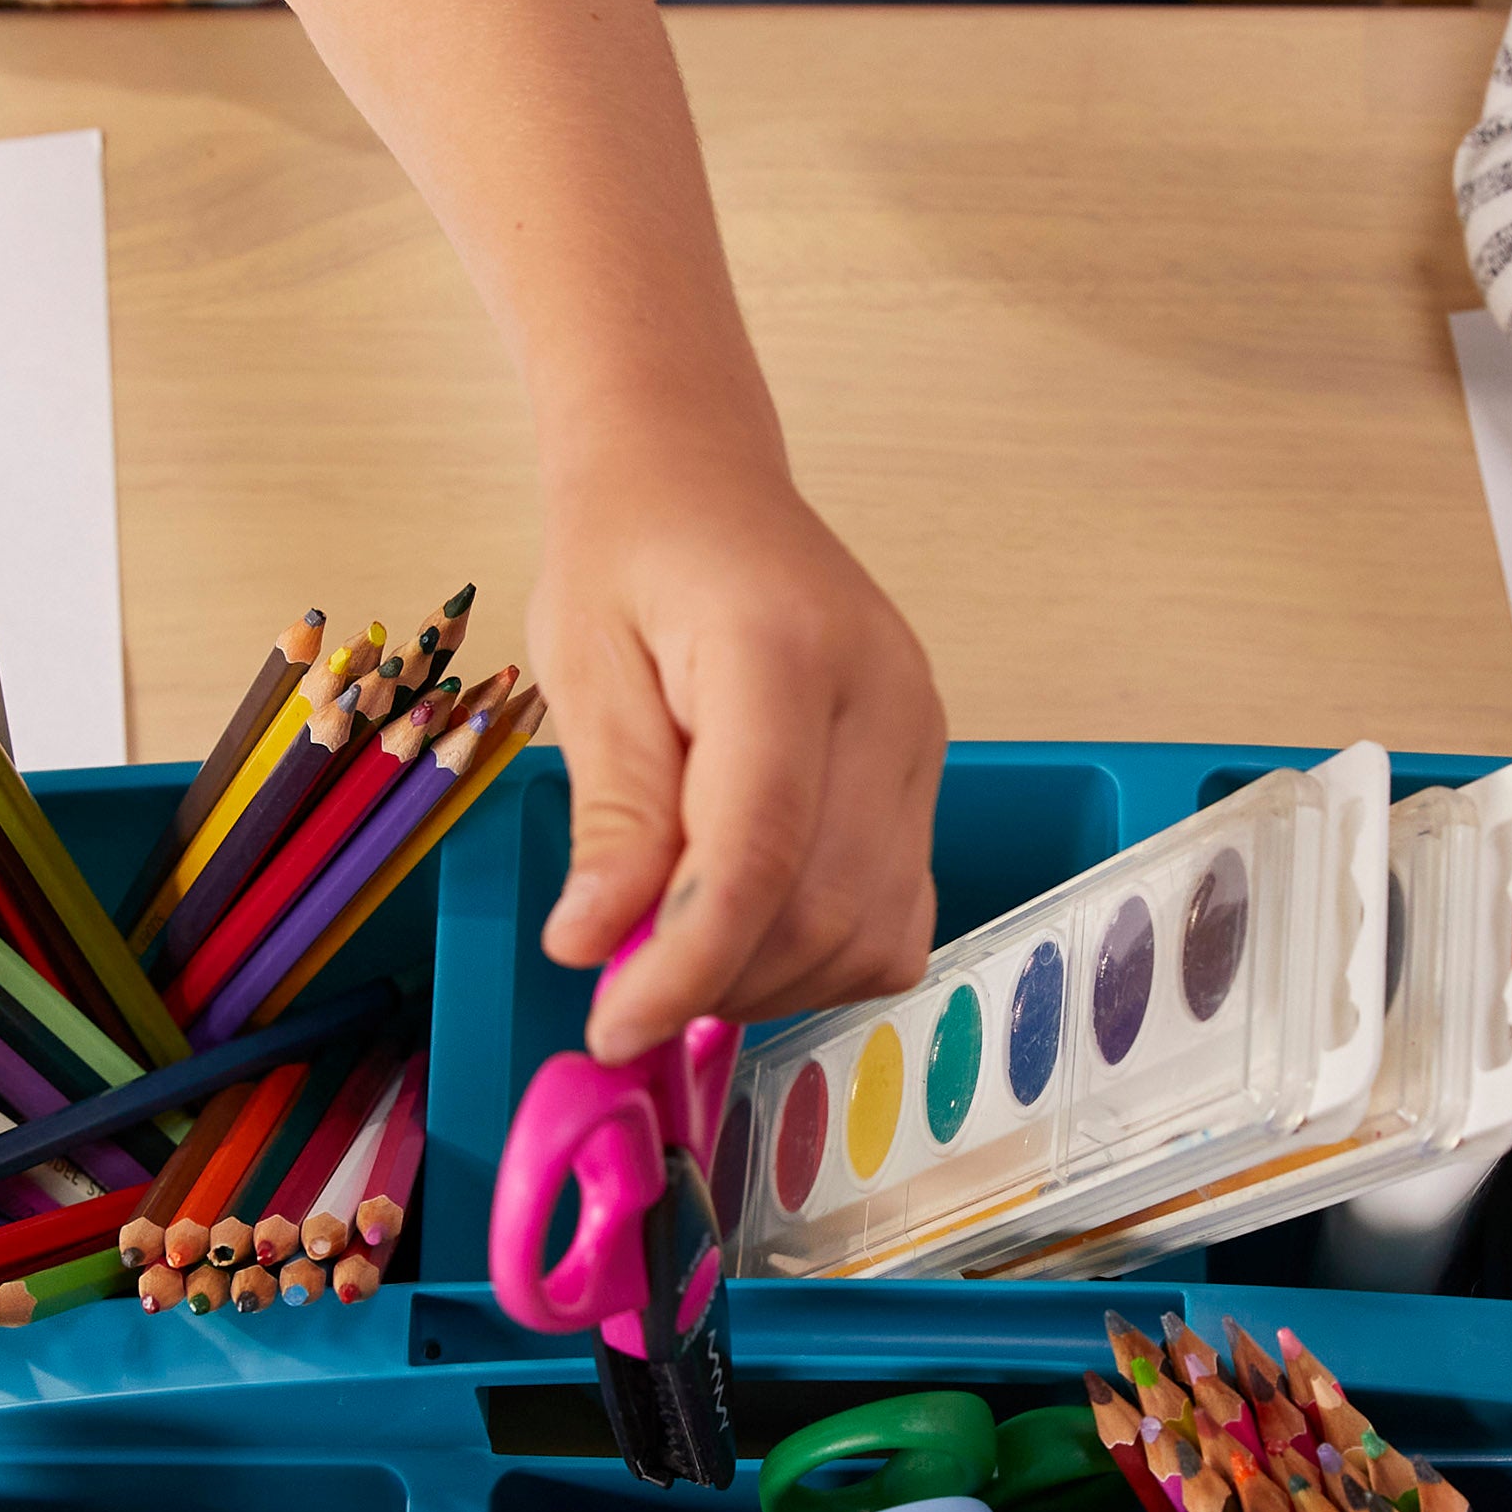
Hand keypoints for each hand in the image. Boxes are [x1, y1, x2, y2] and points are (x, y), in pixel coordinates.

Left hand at [529, 438, 947, 1060]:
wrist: (703, 486)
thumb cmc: (630, 561)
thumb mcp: (582, 668)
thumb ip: (610, 812)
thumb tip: (596, 947)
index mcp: (782, 650)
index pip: (758, 845)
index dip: (687, 959)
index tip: (613, 1024)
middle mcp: (882, 699)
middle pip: (821, 906)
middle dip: (715, 978)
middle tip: (620, 980)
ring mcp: (922, 742)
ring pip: (868, 930)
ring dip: (764, 977)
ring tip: (675, 941)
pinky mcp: (929, 778)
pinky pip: (896, 918)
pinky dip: (820, 957)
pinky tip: (747, 928)